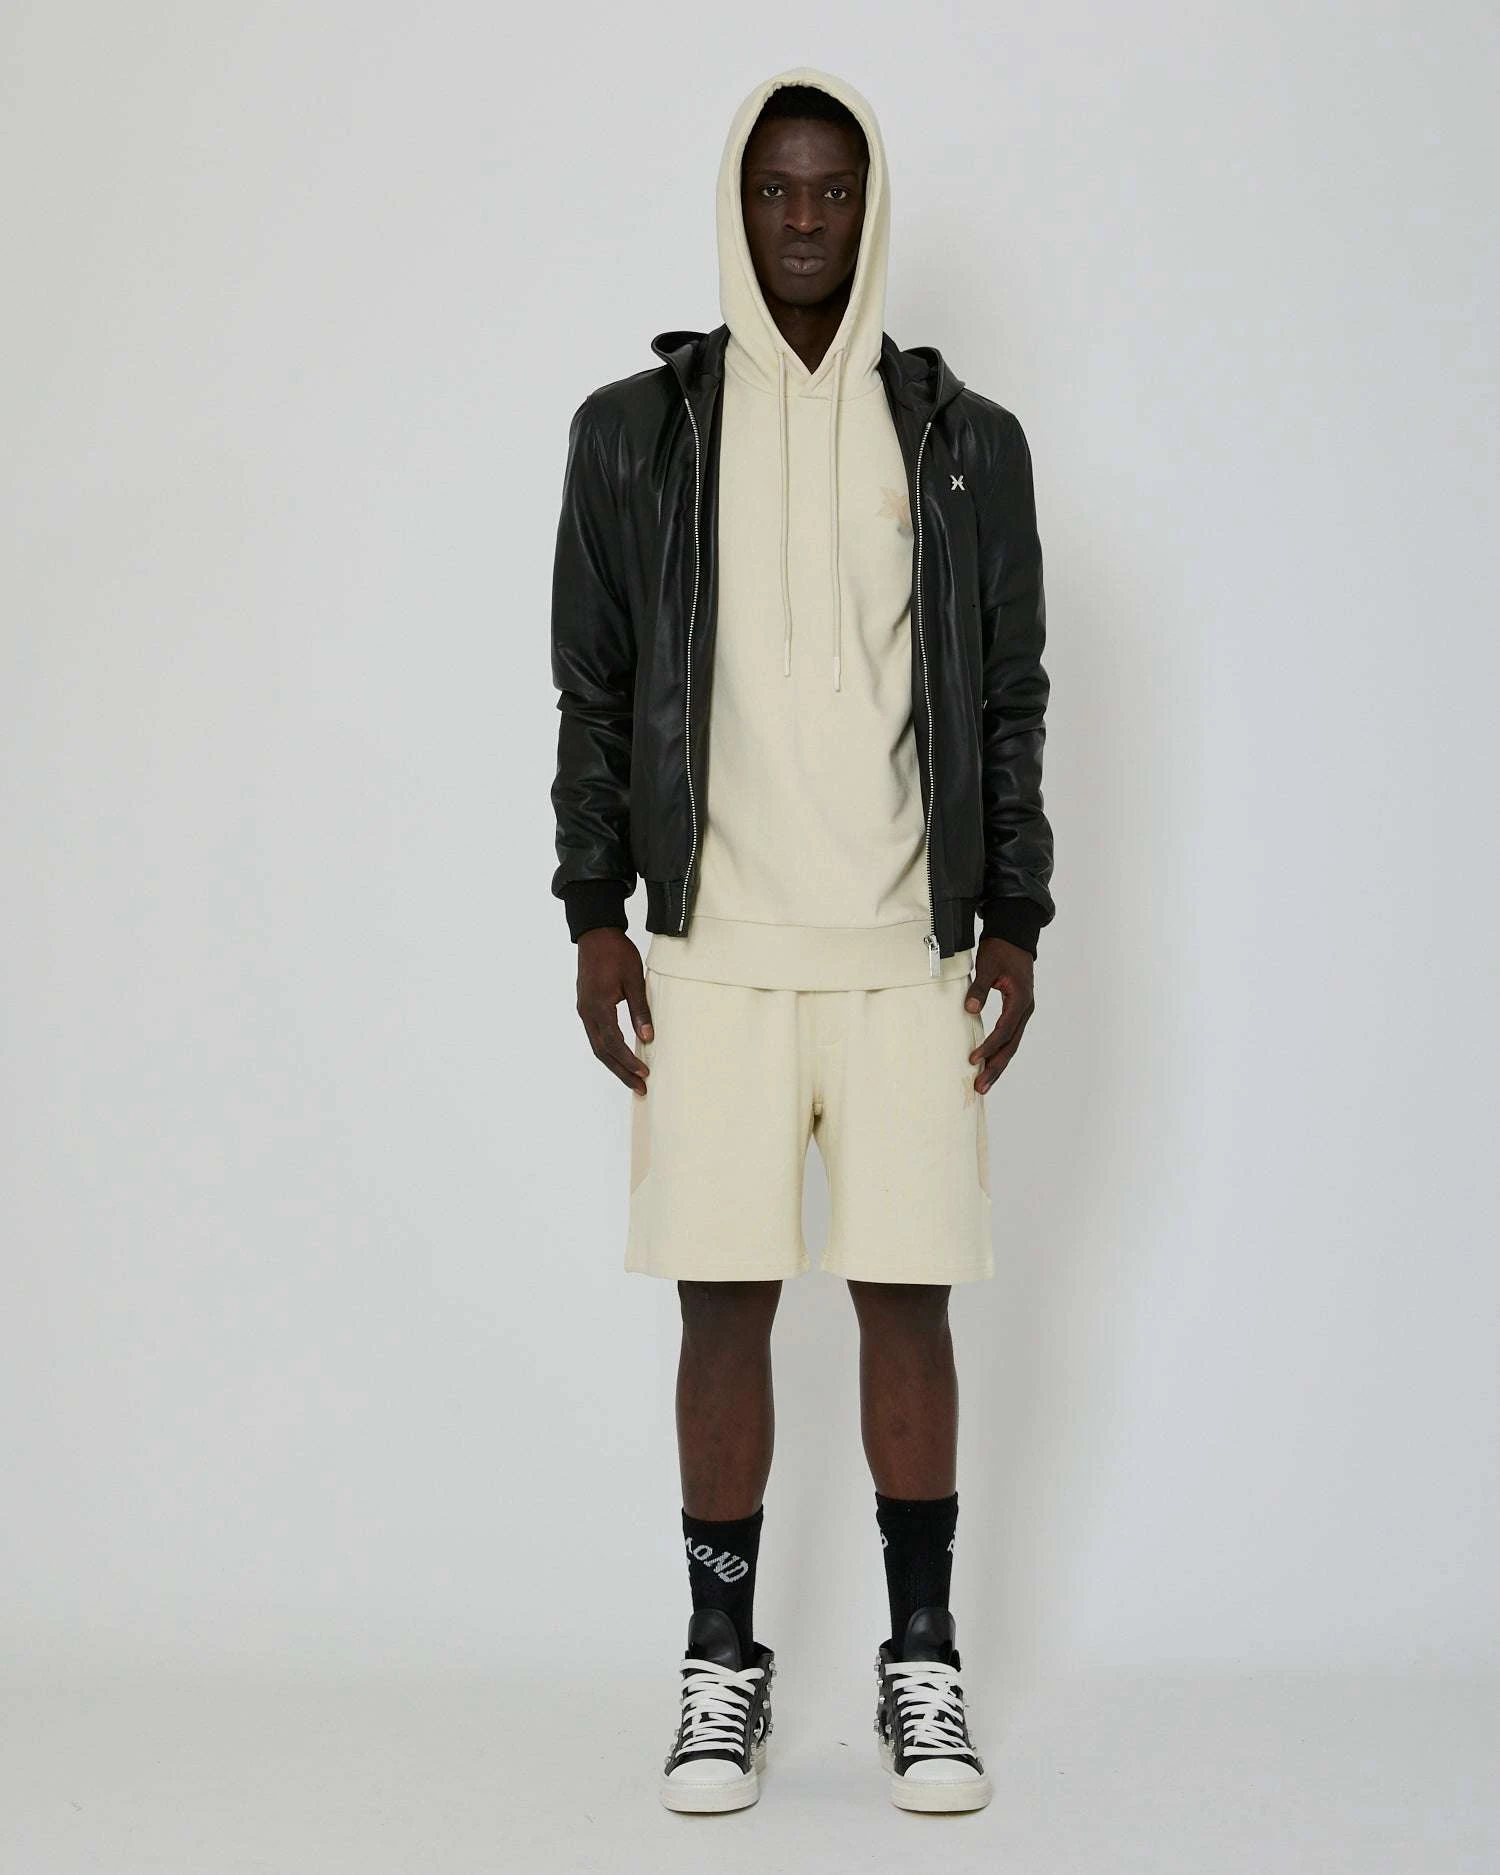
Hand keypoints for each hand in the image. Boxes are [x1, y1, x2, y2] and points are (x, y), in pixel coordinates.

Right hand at [576, 928, 653, 1094]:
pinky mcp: (586, 1007)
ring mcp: (584, 1010)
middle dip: (622, 1072)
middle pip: (603, 1052)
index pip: (614, 1043)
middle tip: (640, 1088)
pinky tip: (621, 1057)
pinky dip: (608, 1050)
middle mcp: (587, 1012)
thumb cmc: (616, 952)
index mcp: (599, 1006)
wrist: (595, 933)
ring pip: (597, 1046)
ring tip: (632, 1079)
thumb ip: (640, 1010)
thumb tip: (648, 1038)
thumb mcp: (634, 979)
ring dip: (615, 1064)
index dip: (629, 1061)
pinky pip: (596, 1036)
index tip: (645, 1074)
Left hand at [964, 936, 1034, 1092]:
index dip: (989, 1047)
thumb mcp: (988, 966)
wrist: (1014, 937)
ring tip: (984, 1084)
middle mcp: (1025, 1009)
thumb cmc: (1001, 949)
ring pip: (1012, 1044)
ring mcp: (1023, 1011)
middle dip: (996, 1067)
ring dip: (998, 1064)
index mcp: (1020, 1000)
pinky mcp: (1017, 1011)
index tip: (973, 1059)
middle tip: (981, 1087)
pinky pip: (1009, 1037)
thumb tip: (969, 1010)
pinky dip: (1000, 1052)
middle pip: (1011, 1045)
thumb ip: (979, 989)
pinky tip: (989, 1064)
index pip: (1004, 1031)